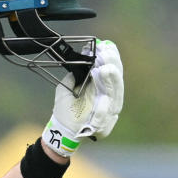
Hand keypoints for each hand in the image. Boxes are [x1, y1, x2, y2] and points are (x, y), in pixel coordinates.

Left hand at [42, 39, 123, 156]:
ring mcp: (108, 110)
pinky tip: (104, 89)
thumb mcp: (66, 89)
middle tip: (106, 52)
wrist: (61, 132)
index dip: (110, 58)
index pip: (110, 70)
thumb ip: (73, 76)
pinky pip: (109, 110)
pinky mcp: (106, 122)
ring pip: (115, 93)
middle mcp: (107, 97)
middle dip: (112, 64)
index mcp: (100, 88)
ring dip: (111, 79)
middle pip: (116, 79)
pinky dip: (106, 99)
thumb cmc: (65, 111)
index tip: (105, 45)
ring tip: (105, 68)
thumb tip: (80, 61)